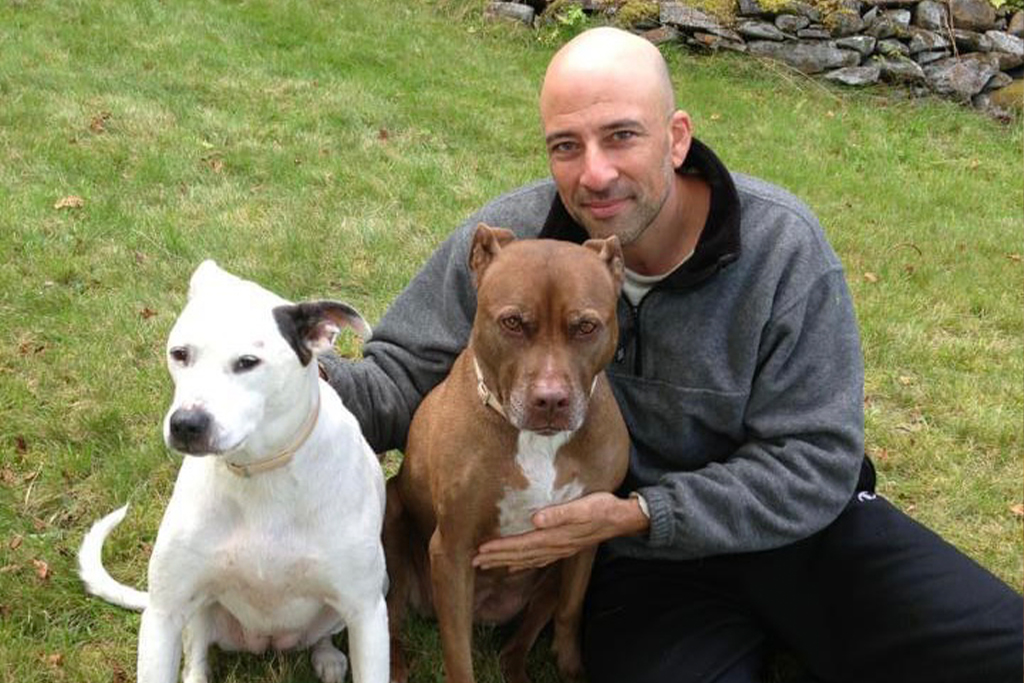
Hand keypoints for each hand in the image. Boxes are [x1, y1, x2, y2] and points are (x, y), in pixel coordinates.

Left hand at [472, 492, 648, 572]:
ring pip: (527, 559)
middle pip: (520, 555)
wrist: (623, 519)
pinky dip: (523, 563)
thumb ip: (560, 513)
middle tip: (473, 561)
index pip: (522, 544)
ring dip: (505, 562)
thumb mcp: (584, 506)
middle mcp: (556, 546)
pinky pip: (538, 559)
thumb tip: (535, 518)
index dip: (500, 548)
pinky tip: (513, 566)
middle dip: (496, 558)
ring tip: (486, 564)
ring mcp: (560, 549)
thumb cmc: (602, 508)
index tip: (480, 550)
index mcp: (556, 536)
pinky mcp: (564, 547)